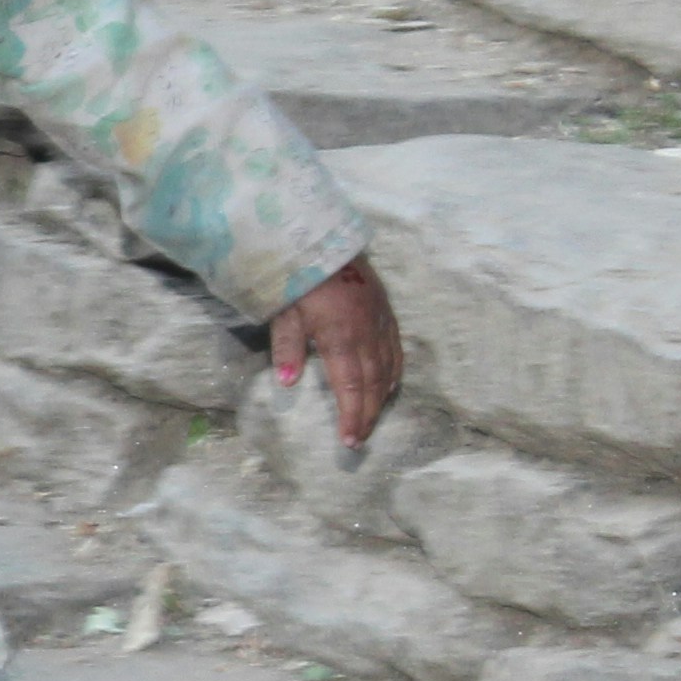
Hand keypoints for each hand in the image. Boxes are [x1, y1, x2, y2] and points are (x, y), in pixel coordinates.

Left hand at [268, 256, 400, 447]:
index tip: (349, 441)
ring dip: (380, 398)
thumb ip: (287, 347)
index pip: (350, 387)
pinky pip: (396, 349)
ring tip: (372, 420)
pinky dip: (393, 372)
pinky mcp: (386, 311)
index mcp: (341, 335)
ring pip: (387, 369)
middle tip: (359, 440)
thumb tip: (287, 384)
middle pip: (372, 384)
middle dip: (367, 415)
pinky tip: (388, 386)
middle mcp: (367, 332)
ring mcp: (380, 321)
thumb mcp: (284, 310)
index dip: (352, 416)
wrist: (324, 238)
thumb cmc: (299, 277)